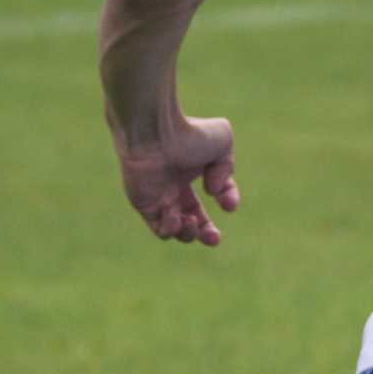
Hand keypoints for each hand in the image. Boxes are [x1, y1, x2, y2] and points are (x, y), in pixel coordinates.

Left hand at [112, 114, 237, 246]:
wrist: (156, 134)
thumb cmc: (189, 133)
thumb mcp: (223, 143)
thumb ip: (226, 169)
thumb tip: (212, 192)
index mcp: (191, 169)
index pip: (215, 190)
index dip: (228, 197)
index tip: (227, 202)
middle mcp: (174, 185)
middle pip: (193, 218)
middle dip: (207, 233)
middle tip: (214, 239)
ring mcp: (158, 197)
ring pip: (176, 230)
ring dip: (189, 233)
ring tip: (190, 221)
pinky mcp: (144, 206)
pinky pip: (160, 229)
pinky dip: (171, 228)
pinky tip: (173, 212)